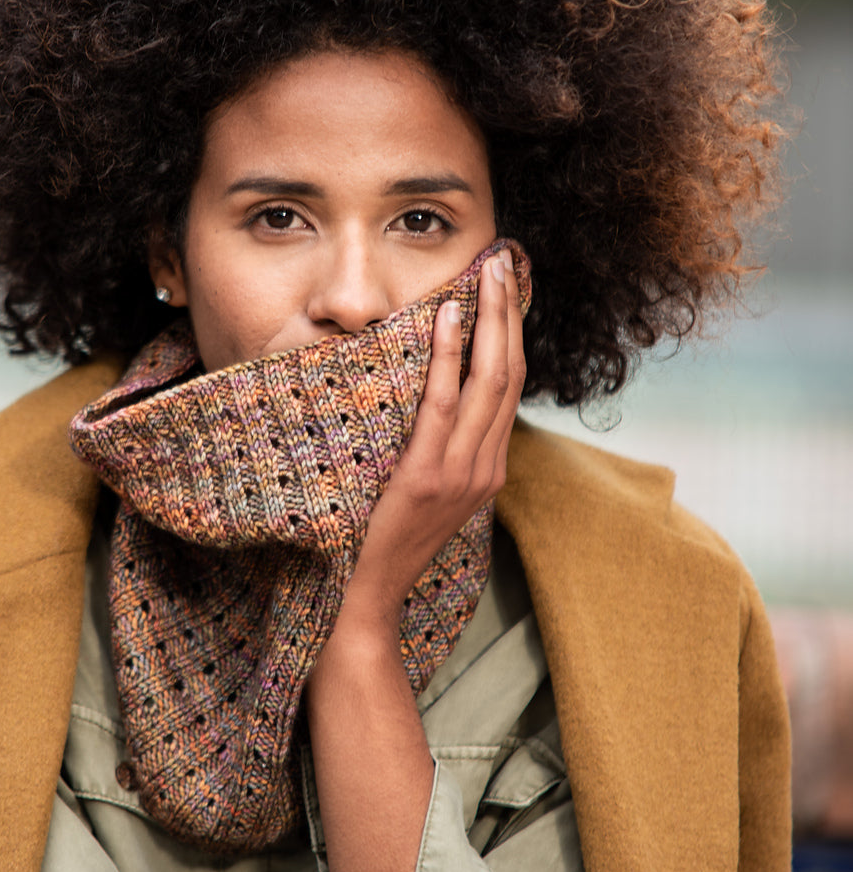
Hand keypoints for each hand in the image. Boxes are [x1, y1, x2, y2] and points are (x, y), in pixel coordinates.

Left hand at [302, 249, 525, 871]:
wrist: (360, 610)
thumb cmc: (377, 550)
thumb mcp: (419, 500)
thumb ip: (432, 455)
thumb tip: (418, 401)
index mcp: (485, 471)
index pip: (508, 388)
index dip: (511, 335)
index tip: (506, 288)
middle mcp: (484, 469)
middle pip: (510, 375)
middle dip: (509, 313)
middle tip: (503, 261)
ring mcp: (461, 474)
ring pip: (488, 382)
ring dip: (487, 321)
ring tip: (483, 274)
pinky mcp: (429, 478)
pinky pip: (443, 406)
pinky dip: (448, 359)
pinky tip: (444, 320)